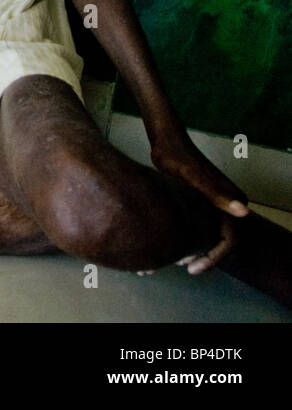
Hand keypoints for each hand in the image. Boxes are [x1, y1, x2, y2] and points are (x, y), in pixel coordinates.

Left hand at [150, 131, 248, 274]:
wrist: (166, 141)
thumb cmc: (179, 157)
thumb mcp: (194, 178)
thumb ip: (217, 194)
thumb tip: (244, 211)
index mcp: (234, 202)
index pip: (229, 241)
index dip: (213, 258)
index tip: (193, 268)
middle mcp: (228, 204)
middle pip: (218, 241)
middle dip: (201, 257)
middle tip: (180, 267)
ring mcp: (214, 204)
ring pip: (205, 236)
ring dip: (191, 250)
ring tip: (169, 261)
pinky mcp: (200, 203)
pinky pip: (196, 227)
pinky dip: (183, 238)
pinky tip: (165, 245)